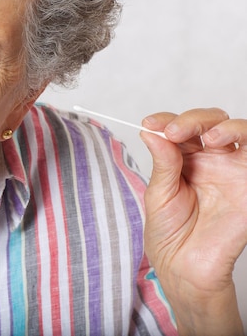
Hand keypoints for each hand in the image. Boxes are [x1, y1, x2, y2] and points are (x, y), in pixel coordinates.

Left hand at [141, 108, 246, 335]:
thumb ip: (162, 163)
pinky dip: (246, 140)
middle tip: (174, 131)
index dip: (166, 120)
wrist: (185, 268)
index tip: (150, 123)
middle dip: (192, 120)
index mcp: (184, 159)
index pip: (180, 128)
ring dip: (225, 126)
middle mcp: (211, 160)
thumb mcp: (159, 194)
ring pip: (240, 131)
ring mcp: (232, 171)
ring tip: (209, 138)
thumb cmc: (169, 233)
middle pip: (210, 123)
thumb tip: (151, 132)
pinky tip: (225, 144)